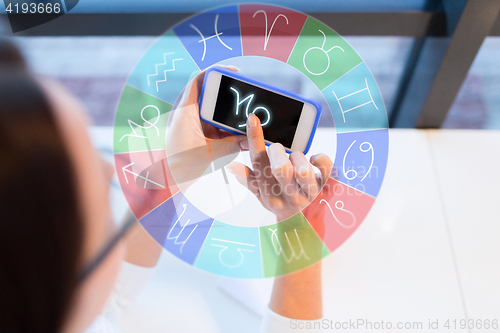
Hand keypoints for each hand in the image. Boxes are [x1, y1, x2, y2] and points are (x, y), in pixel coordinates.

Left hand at [166, 66, 246, 185]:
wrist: (170, 181)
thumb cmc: (182, 166)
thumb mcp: (210, 154)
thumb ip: (232, 145)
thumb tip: (250, 139)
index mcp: (185, 112)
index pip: (198, 81)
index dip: (215, 72)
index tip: (233, 72)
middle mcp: (188, 114)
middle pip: (210, 95)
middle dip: (229, 96)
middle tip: (246, 95)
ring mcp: (194, 124)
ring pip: (215, 111)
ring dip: (230, 115)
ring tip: (245, 117)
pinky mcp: (199, 134)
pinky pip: (216, 124)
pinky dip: (227, 127)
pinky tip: (240, 133)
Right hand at [227, 113, 332, 221]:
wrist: (307, 227)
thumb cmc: (282, 205)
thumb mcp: (263, 196)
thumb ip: (249, 180)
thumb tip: (232, 166)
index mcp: (270, 195)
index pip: (259, 164)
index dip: (255, 138)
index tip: (253, 119)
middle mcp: (289, 196)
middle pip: (280, 168)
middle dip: (277, 151)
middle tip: (278, 151)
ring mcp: (310, 194)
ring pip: (303, 170)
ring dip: (298, 157)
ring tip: (296, 159)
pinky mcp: (328, 189)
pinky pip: (328, 170)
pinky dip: (320, 159)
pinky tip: (314, 159)